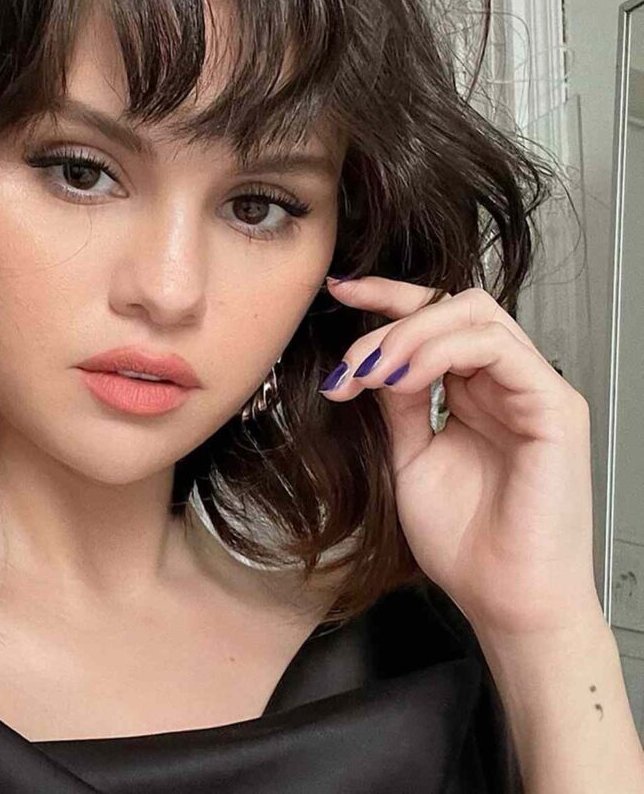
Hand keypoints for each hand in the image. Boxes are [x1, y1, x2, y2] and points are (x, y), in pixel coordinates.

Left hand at [320, 275, 601, 639]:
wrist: (502, 600)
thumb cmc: (464, 542)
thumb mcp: (409, 457)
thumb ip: (397, 403)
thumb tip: (371, 358)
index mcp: (475, 392)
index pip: (435, 319)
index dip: (387, 298)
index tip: (338, 292)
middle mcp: (506, 382)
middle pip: (454, 304)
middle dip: (392, 317)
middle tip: (351, 361)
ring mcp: (534, 390)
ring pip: (474, 314)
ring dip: (409, 334)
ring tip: (370, 372)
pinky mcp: (554, 407)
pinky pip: (496, 348)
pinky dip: (440, 350)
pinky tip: (403, 378)